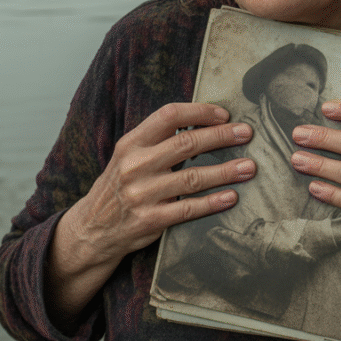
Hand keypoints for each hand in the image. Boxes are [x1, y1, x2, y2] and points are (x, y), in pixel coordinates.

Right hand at [46, 103, 254, 328]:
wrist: (92, 228)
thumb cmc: (120, 185)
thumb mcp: (129, 155)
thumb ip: (159, 139)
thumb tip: (204, 122)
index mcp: (131, 143)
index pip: (169, 116)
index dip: (199, 112)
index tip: (224, 114)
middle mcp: (135, 165)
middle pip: (186, 144)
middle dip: (222, 137)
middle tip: (247, 133)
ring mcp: (142, 194)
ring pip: (192, 178)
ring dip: (225, 171)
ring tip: (249, 167)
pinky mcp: (150, 220)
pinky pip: (188, 209)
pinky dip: (212, 202)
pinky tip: (231, 197)